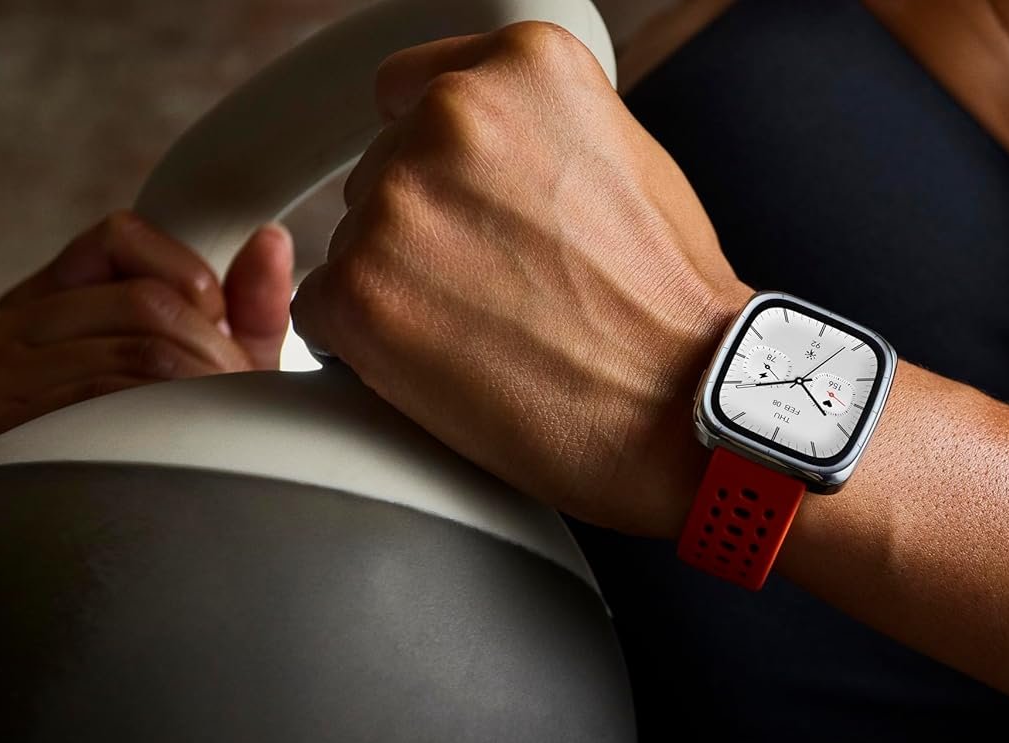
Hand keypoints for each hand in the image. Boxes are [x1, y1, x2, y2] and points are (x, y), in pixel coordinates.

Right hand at [0, 211, 293, 435]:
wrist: (51, 518)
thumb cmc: (135, 434)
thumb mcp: (193, 366)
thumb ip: (239, 311)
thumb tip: (273, 240)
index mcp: (56, 296)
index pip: (122, 236)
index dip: (192, 281)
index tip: (216, 330)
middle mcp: (21, 323)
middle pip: (148, 302)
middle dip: (215, 349)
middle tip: (233, 392)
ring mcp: (11, 373)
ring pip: (139, 352)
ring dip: (203, 390)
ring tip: (215, 425)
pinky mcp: (14, 422)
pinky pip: (109, 404)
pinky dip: (167, 421)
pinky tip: (181, 443)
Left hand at [290, 22, 752, 537]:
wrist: (682, 410)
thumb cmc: (671, 306)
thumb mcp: (628, 160)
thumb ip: (537, 128)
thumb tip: (483, 148)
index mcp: (525, 66)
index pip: (414, 91)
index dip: (441, 163)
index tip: (468, 209)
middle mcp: (452, 114)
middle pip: (385, 170)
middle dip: (428, 229)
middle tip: (505, 290)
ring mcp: (397, 203)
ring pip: (357, 241)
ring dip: (401, 287)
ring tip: (491, 333)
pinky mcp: (357, 292)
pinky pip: (326, 311)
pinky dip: (371, 345)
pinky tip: (451, 365)